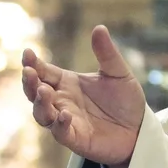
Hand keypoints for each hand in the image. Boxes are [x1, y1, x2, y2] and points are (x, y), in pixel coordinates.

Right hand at [21, 26, 147, 167]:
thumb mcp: (118, 73)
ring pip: (42, 113)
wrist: (139, 129)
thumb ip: (107, 53)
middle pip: (35, 92)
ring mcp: (66, 121)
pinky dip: (59, 124)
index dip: (33, 63)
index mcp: (67, 82)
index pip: (43, 71)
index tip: (27, 54)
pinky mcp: (75, 139)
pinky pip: (60, 133)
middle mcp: (62, 101)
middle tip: (28, 72)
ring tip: (43, 91)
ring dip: (39, 103)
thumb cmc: (126, 101)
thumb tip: (100, 28)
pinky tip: (64, 115)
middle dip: (29, 82)